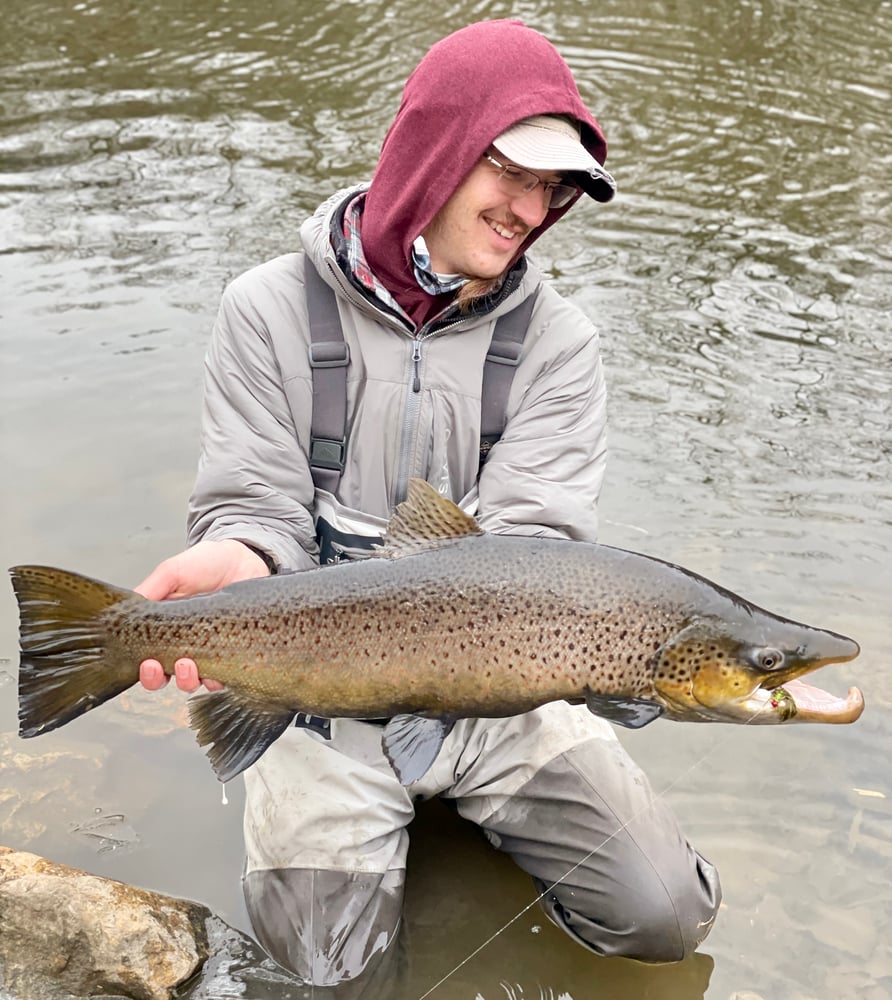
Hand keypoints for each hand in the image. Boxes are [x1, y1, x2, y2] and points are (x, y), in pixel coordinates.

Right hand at [135, 538, 270, 692]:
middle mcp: (184, 644)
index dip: (143, 670)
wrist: (244, 558)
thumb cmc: (206, 564)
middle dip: (158, 679)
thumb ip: (151, 589)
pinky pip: (225, 676)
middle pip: (165, 676)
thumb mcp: (173, 571)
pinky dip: (218, 680)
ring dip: (187, 680)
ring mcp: (209, 650)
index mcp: (164, 629)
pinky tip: (217, 672)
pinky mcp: (234, 651)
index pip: (147, 659)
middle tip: (160, 668)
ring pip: (194, 680)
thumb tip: (124, 612)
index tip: (146, 663)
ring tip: (188, 665)